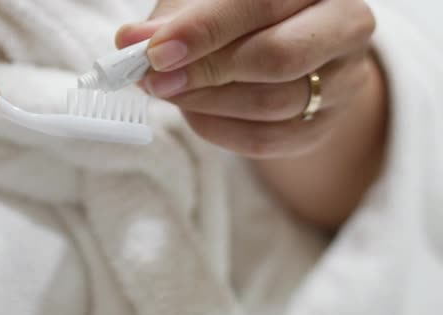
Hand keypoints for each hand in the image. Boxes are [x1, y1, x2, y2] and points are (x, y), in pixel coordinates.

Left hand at [117, 0, 387, 226]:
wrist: (291, 54)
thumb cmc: (243, 19)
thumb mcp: (207, 3)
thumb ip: (174, 20)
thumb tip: (131, 41)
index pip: (262, 3)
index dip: (205, 29)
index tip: (155, 52)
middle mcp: (346, 24)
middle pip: (278, 56)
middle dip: (207, 71)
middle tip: (155, 79)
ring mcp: (344, 81)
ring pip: (272, 103)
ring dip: (206, 103)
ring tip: (169, 91)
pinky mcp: (324, 124)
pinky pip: (267, 139)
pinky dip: (218, 129)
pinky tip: (194, 113)